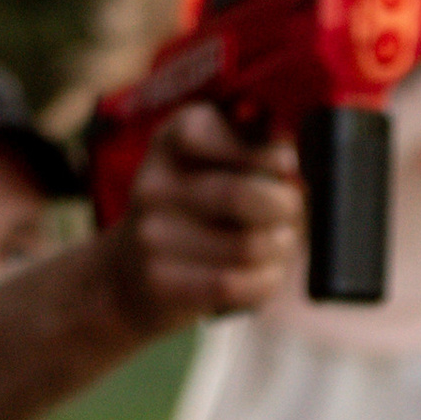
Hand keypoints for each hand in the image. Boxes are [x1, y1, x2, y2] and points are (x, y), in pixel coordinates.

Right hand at [106, 106, 303, 332]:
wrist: (130, 273)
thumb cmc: (194, 212)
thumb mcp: (212, 163)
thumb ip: (252, 146)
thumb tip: (287, 152)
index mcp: (170, 139)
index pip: (227, 134)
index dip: (269, 154)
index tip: (286, 166)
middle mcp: (153, 184)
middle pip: (244, 195)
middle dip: (285, 207)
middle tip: (290, 213)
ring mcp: (152, 234)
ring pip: (249, 245)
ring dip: (279, 248)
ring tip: (276, 244)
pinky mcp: (160, 281)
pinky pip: (236, 285)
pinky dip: (265, 282)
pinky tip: (265, 274)